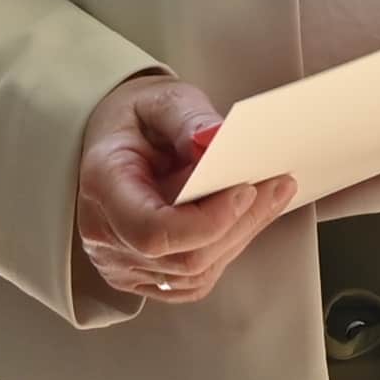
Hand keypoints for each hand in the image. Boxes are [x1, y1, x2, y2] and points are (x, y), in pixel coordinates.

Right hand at [76, 72, 301, 308]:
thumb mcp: (162, 100)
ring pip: (196, 273)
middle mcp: (104, 235)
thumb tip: (219, 139)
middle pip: (185, 257)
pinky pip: (194, 279)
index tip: (245, 189)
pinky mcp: (142, 275)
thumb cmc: (135, 120)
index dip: (209, 221)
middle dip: (240, 222)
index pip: (155, 232)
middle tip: (277, 184)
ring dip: (241, 234)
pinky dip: (227, 248)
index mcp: (103, 187)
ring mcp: (120, 262)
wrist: (116, 140)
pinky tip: (244, 217)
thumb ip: (190, 119)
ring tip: (269, 194)